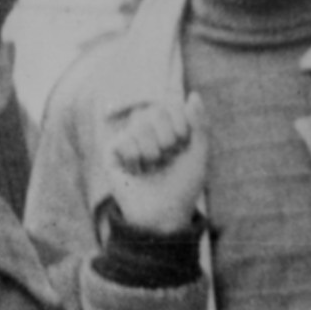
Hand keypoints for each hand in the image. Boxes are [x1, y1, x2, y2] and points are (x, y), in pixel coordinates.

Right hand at [100, 94, 206, 236]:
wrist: (165, 215)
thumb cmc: (183, 186)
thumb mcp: (199, 153)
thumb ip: (199, 123)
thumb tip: (193, 94)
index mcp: (167, 128)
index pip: (170, 104)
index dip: (180, 122)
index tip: (183, 143)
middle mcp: (146, 131)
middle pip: (154, 110)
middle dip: (167, 135)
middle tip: (167, 156)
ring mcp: (128, 140)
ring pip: (139, 125)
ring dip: (152, 150)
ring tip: (152, 167)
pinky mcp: (111, 154)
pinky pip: (122, 140)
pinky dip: (135, 157)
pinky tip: (136, 170)